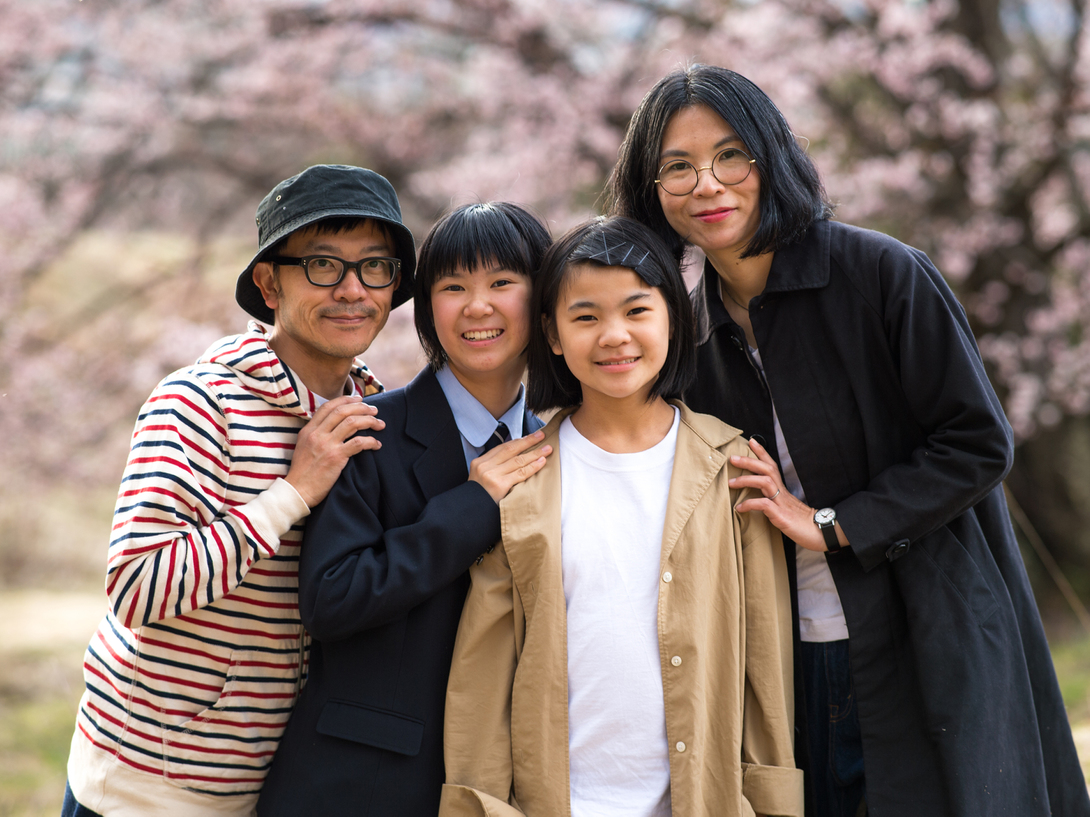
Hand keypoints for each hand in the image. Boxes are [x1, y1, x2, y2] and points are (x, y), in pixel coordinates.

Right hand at [285, 395, 384, 507]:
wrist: (297, 491)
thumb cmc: (303, 472)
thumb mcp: (304, 446)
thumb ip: (316, 434)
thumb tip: (334, 425)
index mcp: (308, 430)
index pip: (328, 406)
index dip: (346, 400)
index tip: (359, 399)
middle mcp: (317, 434)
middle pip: (343, 411)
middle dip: (362, 408)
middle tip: (375, 410)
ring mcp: (326, 445)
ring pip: (353, 423)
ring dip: (370, 422)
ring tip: (380, 424)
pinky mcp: (336, 457)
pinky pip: (358, 443)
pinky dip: (371, 441)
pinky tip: (376, 444)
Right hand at [469, 429, 551, 502]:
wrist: (472, 512)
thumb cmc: (479, 497)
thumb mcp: (479, 477)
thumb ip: (493, 467)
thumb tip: (514, 458)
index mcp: (479, 462)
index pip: (502, 448)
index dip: (518, 441)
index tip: (530, 437)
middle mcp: (485, 466)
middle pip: (511, 449)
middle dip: (528, 441)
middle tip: (541, 435)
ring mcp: (493, 475)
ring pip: (518, 460)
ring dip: (535, 453)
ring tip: (547, 449)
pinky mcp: (500, 485)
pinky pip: (521, 473)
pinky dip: (533, 466)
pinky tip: (541, 462)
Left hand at [727, 437, 847, 551]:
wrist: (819, 534)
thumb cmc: (801, 522)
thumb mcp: (785, 507)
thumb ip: (774, 499)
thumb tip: (758, 496)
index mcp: (783, 489)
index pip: (772, 466)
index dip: (762, 452)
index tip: (751, 441)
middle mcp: (783, 492)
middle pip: (767, 469)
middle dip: (749, 461)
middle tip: (732, 458)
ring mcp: (782, 503)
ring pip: (765, 482)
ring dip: (746, 480)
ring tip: (731, 483)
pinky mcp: (781, 516)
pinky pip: (764, 505)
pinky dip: (749, 503)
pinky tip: (739, 508)